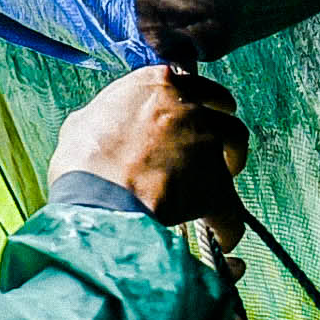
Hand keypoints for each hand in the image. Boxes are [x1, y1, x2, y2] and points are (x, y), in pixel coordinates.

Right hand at [47, 65, 251, 246]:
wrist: (97, 196)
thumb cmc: (83, 161)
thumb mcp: (84, 122)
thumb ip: (107, 115)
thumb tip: (105, 123)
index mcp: (157, 86)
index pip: (190, 83)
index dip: (198, 101)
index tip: (200, 110)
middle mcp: (189, 106)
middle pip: (223, 112)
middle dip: (223, 128)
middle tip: (217, 145)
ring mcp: (207, 142)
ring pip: (236, 144)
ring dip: (231, 163)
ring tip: (223, 184)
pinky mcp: (216, 185)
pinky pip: (231, 208)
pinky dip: (228, 223)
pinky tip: (222, 236)